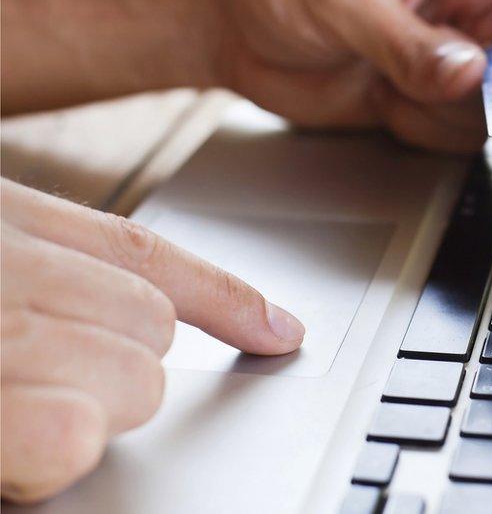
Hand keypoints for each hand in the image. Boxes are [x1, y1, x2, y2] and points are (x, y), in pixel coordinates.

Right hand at [0, 179, 304, 502]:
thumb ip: (44, 281)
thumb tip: (141, 319)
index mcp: (3, 220)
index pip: (142, 251)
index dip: (223, 295)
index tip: (278, 328)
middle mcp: (6, 260)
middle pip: (156, 321)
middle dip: (120, 371)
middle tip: (38, 392)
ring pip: (139, 381)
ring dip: (85, 417)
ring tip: (8, 414)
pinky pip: (77, 435)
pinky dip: (49, 456)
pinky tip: (4, 448)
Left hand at [215, 0, 491, 151]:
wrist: (232, 29)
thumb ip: (406, 40)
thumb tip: (470, 74)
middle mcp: (472, 1)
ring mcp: (457, 56)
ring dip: (478, 109)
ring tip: (420, 94)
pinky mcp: (432, 101)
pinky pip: (464, 130)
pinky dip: (436, 130)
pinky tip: (392, 105)